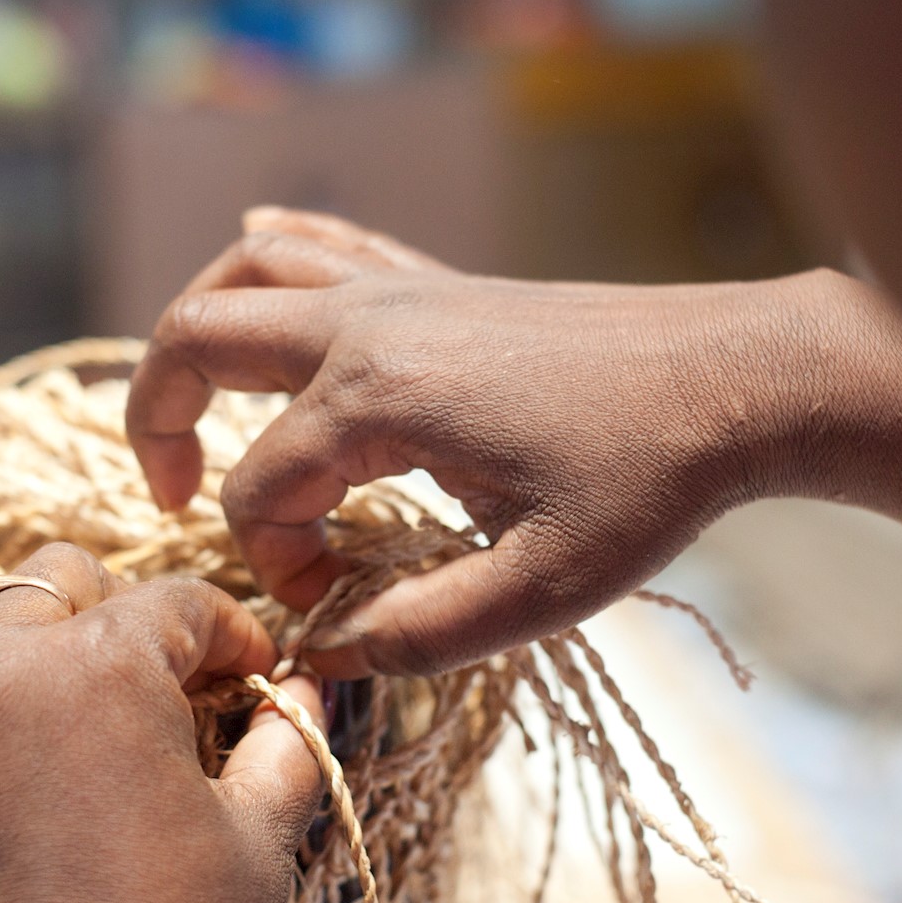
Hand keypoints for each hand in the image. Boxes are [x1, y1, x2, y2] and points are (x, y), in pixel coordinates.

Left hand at [0, 543, 325, 902]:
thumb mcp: (259, 839)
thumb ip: (290, 741)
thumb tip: (306, 694)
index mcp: (105, 667)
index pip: (182, 604)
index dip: (232, 637)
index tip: (251, 679)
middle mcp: (1, 662)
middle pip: (73, 578)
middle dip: (133, 616)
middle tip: (169, 687)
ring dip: (42, 628)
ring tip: (79, 690)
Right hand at [128, 208, 901, 676]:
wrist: (743, 375)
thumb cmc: (650, 483)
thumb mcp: (543, 589)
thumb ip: (420, 632)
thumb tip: (318, 659)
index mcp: (378, 400)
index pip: (260, 492)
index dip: (276, 567)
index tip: (337, 609)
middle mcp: (367, 325)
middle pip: (196, 335)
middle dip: (158, 419)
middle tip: (175, 495)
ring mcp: (401, 289)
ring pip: (247, 271)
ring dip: (198, 330)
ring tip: (202, 406)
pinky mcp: (438, 280)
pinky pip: (323, 243)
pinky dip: (271, 259)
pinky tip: (258, 267)